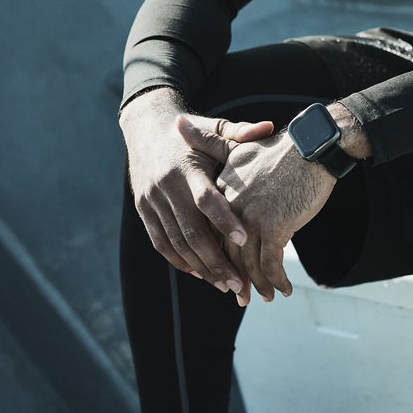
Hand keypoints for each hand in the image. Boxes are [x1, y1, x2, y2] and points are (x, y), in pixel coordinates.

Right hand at [119, 88, 271, 293]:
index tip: (245, 239)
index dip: (224, 219)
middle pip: (190, 230)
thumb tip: (269, 128)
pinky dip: (180, 261)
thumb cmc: (191, 133)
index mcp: (186, 168)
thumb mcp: (214, 128)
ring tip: (225, 285)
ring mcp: (151, 201)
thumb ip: (240, 133)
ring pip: (176, 242)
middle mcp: (166, 186)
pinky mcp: (144, 211)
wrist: (146, 130)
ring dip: (200, 267)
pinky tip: (200, 274)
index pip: (205, 199)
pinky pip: (160, 243)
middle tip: (239, 281)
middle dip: (216, 259)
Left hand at [178, 116, 337, 306]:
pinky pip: (271, 264)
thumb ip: (219, 155)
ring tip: (266, 298)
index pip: (215, 232)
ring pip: (248, 264)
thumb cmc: (283, 148)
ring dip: (258, 286)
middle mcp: (230, 209)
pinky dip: (277, 281)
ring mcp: (250, 220)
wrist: (311, 147)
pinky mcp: (273, 227)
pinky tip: (284, 290)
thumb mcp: (242, 147)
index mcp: (221, 192)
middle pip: (227, 253)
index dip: (221, 255)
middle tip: (240, 296)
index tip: (226, 272)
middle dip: (235, 279)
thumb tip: (203, 157)